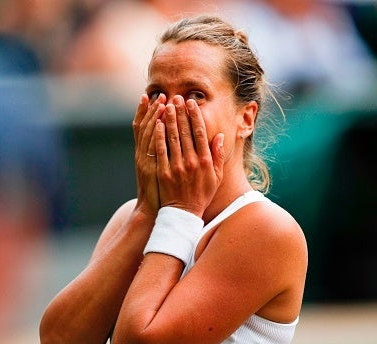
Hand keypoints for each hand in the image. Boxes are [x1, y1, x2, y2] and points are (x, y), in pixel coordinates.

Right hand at [132, 93, 165, 213]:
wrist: (154, 211)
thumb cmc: (161, 193)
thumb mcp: (159, 171)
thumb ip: (163, 155)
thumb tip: (167, 139)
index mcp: (145, 154)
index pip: (144, 127)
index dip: (147, 111)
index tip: (152, 96)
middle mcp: (142, 155)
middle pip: (146, 127)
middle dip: (152, 110)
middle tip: (159, 94)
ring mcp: (146, 162)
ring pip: (148, 134)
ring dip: (154, 117)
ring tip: (161, 102)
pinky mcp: (151, 169)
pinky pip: (152, 148)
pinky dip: (154, 134)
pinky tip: (159, 121)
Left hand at [155, 96, 224, 216]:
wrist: (183, 213)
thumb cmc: (201, 194)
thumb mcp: (216, 177)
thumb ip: (217, 156)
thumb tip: (219, 136)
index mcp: (205, 161)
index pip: (199, 133)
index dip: (195, 116)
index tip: (191, 103)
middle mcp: (191, 162)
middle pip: (185, 132)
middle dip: (180, 113)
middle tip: (176, 98)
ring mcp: (176, 167)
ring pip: (172, 138)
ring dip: (169, 120)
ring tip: (166, 105)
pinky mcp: (163, 172)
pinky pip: (160, 150)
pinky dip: (159, 136)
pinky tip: (157, 124)